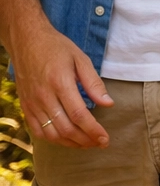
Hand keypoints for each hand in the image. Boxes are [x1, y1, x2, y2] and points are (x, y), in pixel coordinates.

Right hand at [11, 24, 112, 148]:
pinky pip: (37, 130)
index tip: (105, 138)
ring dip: (70, 143)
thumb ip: (94, 83)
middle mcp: (43, 96)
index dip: (93, 130)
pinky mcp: (25, 106)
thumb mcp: (81, 59)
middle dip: (85, 140)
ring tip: (86, 143)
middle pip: (65, 128)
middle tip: (100, 143)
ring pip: (51, 133)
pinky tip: (66, 138)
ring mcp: (32, 103)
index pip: (79, 115)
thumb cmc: (57, 48)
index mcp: (60, 82)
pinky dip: (53, 138)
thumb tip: (108, 104)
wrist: (27, 41)